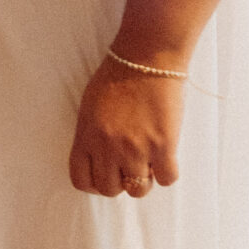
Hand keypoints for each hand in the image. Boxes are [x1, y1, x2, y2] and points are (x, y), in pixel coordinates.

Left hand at [69, 54, 184, 196]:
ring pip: (138, 190)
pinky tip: (166, 156)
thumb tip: (97, 159)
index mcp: (86, 136)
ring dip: (144, 178)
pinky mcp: (163, 145)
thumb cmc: (116, 77)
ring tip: (149, 160)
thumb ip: (90, 135)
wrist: (146, 58)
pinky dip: (167, 172)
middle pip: (109, 189)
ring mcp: (136, 149)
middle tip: (129, 165)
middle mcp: (108, 147)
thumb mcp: (89, 107)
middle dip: (120, 181)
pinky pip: (167, 179)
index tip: (105, 176)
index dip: (94, 183)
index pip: (81, 180)